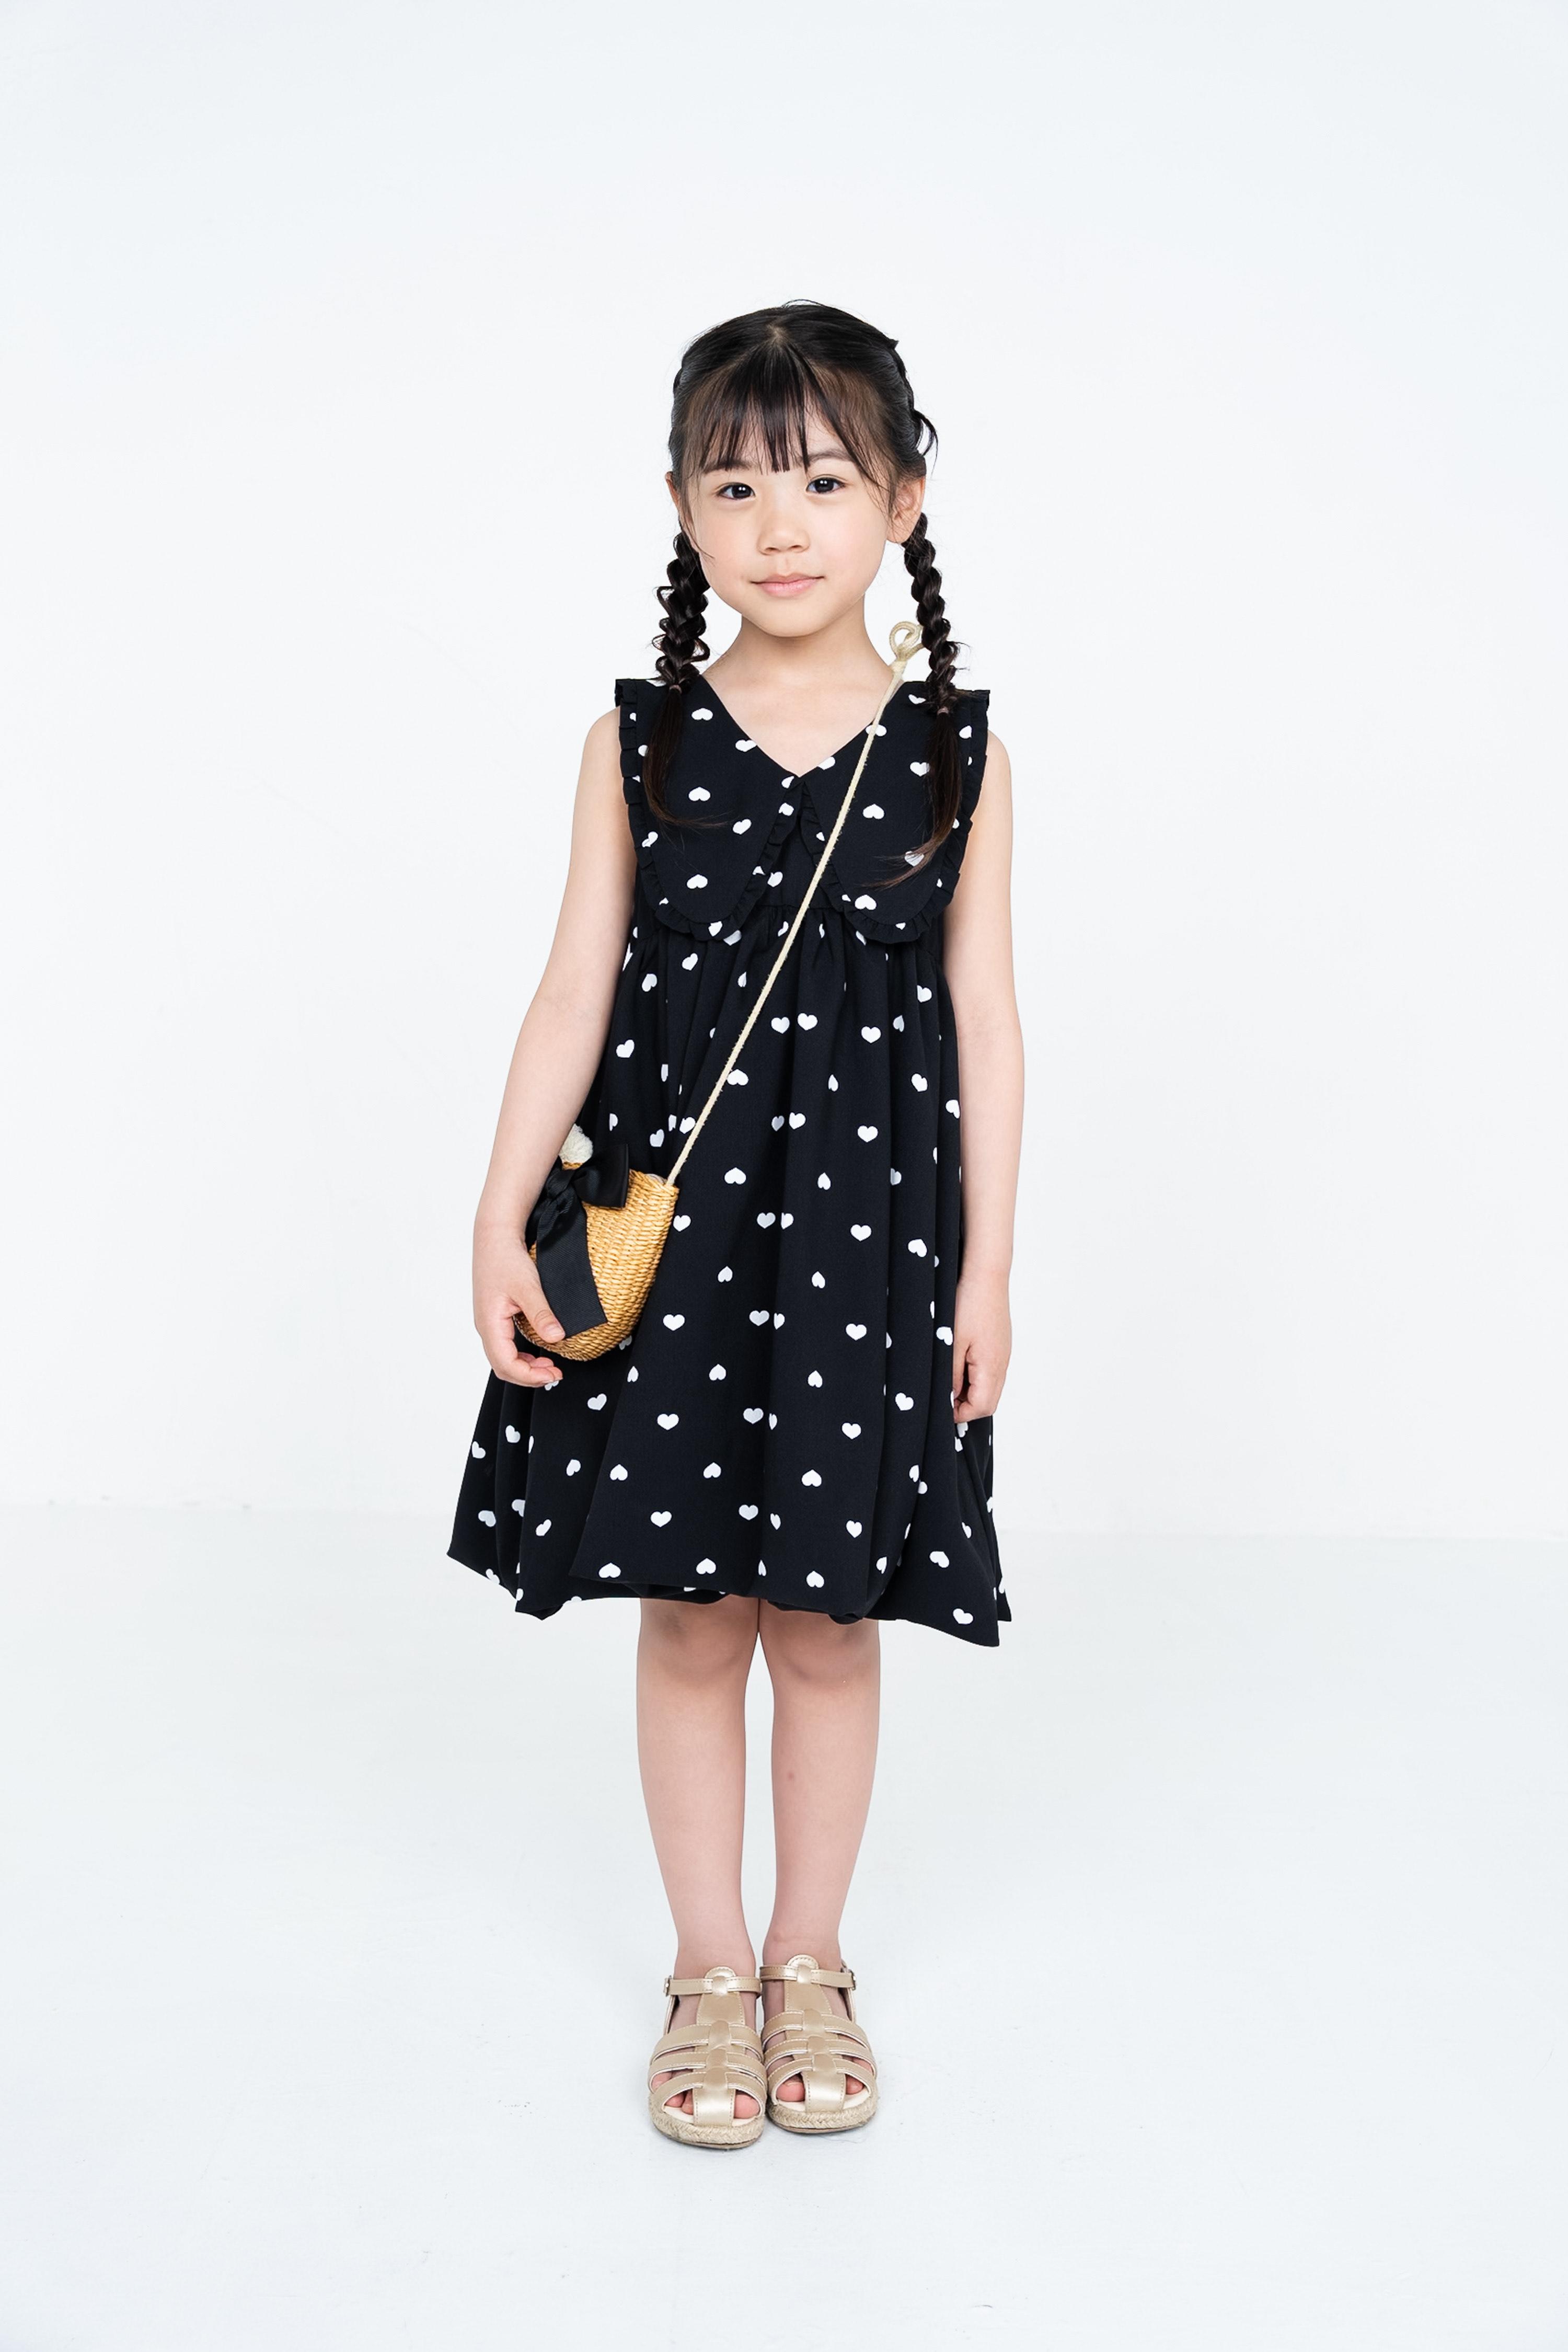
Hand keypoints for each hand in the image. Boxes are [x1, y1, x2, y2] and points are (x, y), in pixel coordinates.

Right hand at [474, 1222, 566, 1386]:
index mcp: (489, 1323)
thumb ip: (541, 1314)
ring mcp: (488, 1323)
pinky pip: (504, 1346)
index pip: (505, 1364)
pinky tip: (537, 1352)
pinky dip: (521, 1356)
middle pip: (502, 1366)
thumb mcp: (528, 1286)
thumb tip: (557, 1338)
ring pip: (502, 1358)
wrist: (494, 1237)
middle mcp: (485, 1327)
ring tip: (549, 1367)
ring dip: (525, 1367)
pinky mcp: (494, 1317)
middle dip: (528, 1376)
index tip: (553, 1374)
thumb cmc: (506, 1258)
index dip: (529, 1376)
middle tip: (555, 1374)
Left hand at [951, 1267, 1010, 1422]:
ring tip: (947, 1379)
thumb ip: (951, 1374)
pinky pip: (990, 1372)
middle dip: (965, 1406)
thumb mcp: (952, 1342)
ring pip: (989, 1387)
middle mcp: (1002, 1364)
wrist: (986, 1274)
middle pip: (989, 1402)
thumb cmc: (969, 1303)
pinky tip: (958, 1363)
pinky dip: (974, 1377)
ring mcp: (1003, 1355)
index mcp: (992, 1367)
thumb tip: (949, 1399)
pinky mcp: (1000, 1346)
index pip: (982, 1407)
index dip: (959, 1414)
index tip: (939, 1407)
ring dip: (969, 1391)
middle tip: (941, 1396)